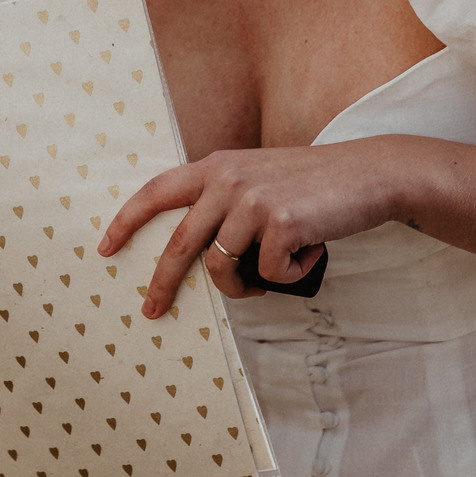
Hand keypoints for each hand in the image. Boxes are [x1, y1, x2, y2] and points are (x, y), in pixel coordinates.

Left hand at [98, 141, 405, 318]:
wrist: (370, 174)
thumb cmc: (316, 185)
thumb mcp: (260, 178)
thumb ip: (226, 203)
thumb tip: (200, 258)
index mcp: (217, 166)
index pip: (157, 191)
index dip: (127, 221)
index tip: (105, 248)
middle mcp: (227, 179)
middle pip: (179, 245)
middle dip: (163, 283)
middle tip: (152, 310)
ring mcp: (252, 201)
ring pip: (223, 269)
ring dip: (247, 284)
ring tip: (279, 268)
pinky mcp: (280, 224)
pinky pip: (269, 275)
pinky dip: (290, 276)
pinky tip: (310, 251)